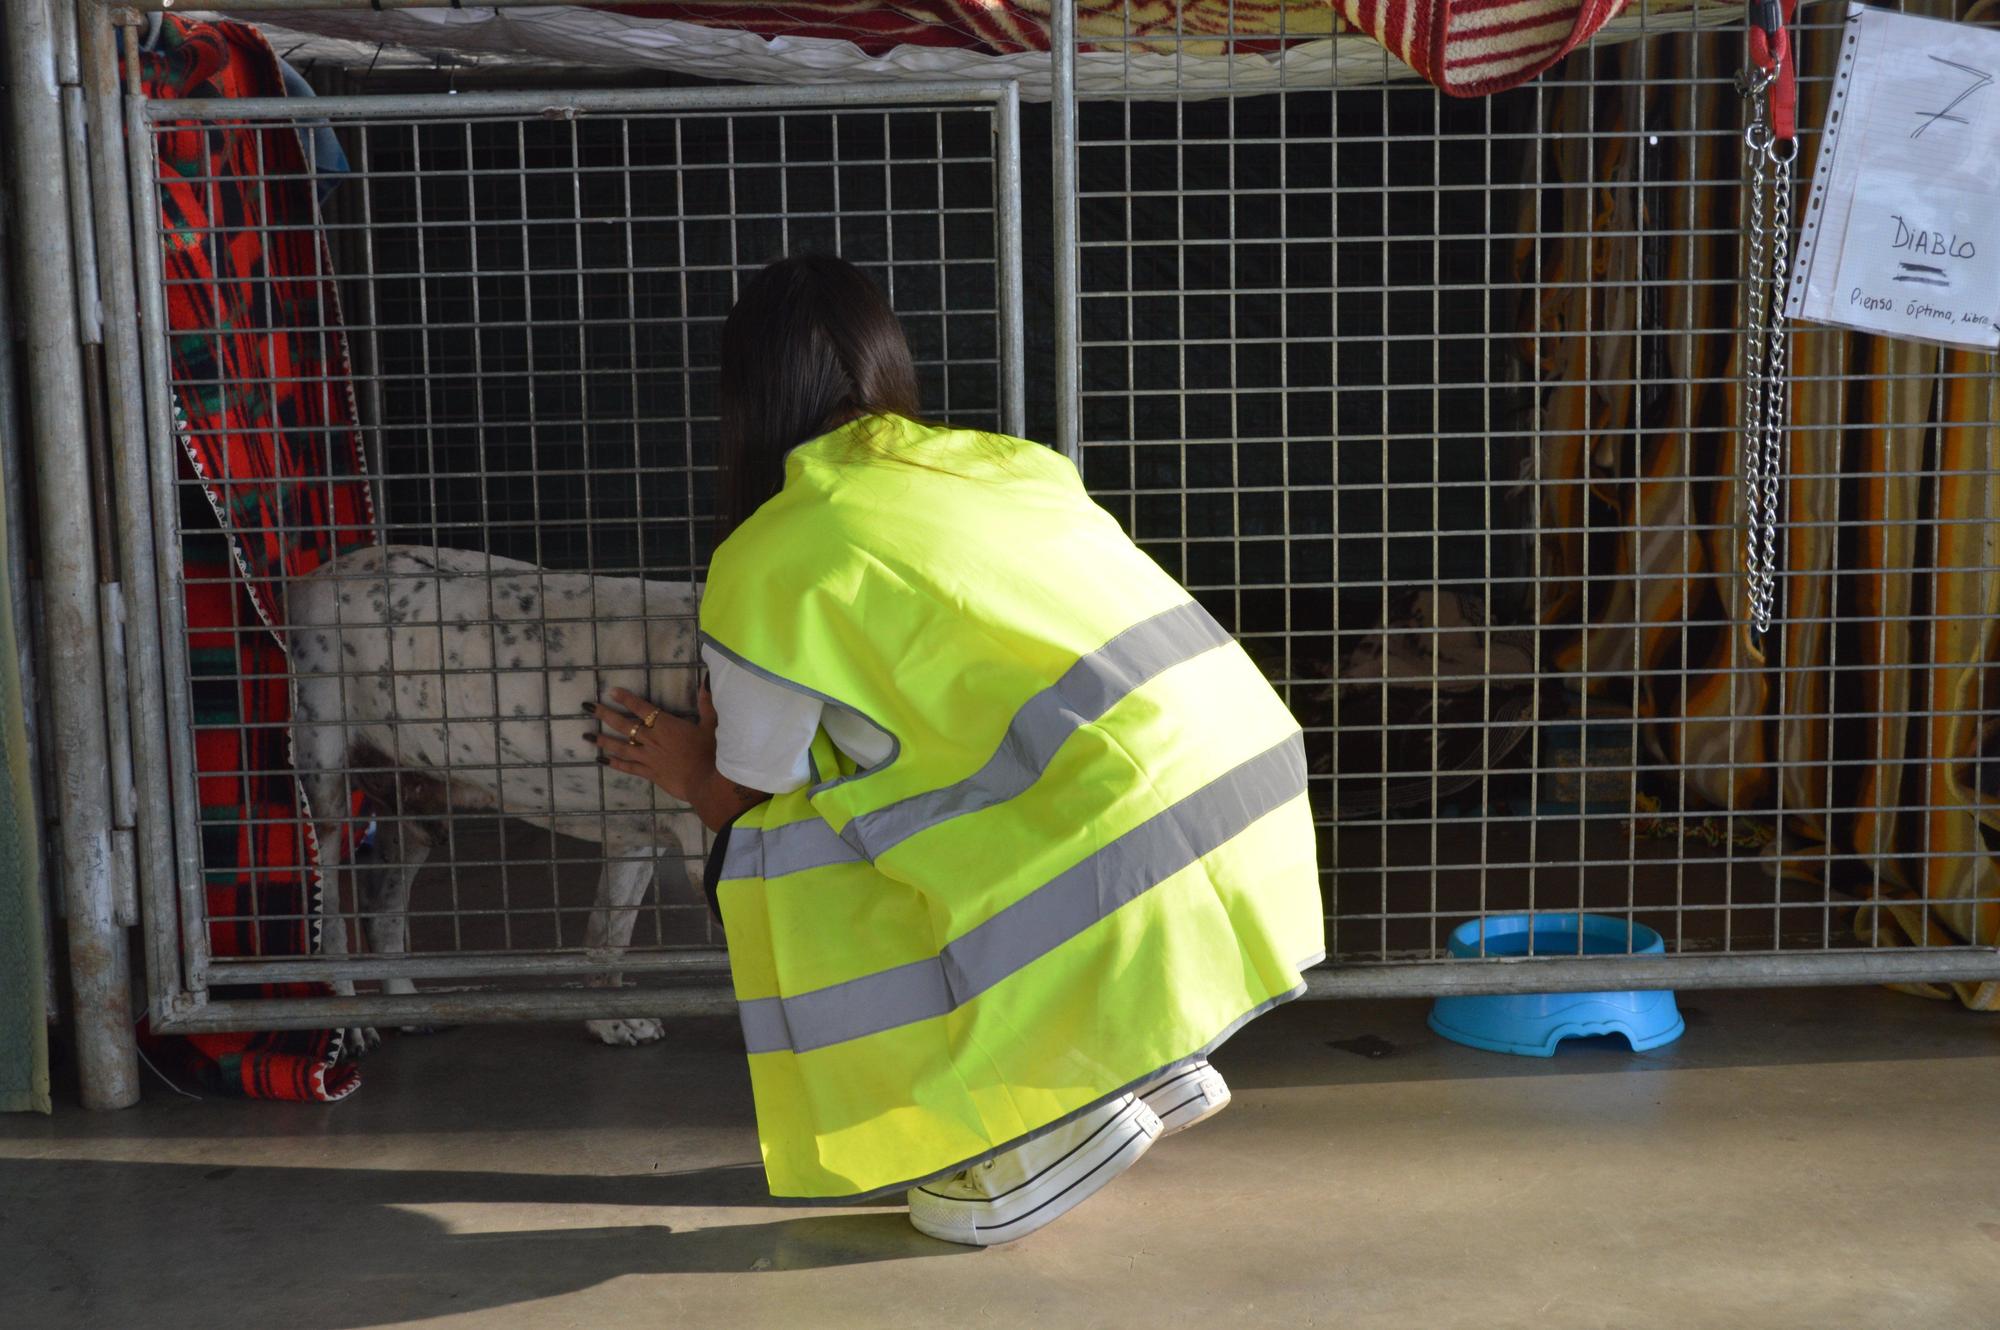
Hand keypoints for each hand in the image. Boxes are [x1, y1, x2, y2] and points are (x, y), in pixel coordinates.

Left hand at [590, 686, 713, 803]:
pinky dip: (614, 763)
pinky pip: (628, 767)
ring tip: (587, 736)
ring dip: (603, 740)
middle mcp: (652, 740)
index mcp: (666, 725)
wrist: (706, 783)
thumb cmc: (710, 753)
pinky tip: (602, 760)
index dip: (626, 699)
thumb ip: (706, 703)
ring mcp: (648, 757)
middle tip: (588, 708)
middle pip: (624, 725)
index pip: (642, 708)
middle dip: (605, 714)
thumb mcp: (711, 725)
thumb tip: (706, 680)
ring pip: (620, 747)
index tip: (612, 692)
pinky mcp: (649, 773)